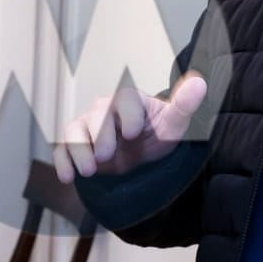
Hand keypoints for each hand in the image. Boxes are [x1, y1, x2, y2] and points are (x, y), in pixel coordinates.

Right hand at [52, 71, 206, 182]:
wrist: (144, 159)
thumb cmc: (158, 136)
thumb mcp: (174, 124)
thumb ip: (184, 105)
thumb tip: (200, 83)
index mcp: (129, 102)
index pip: (123, 100)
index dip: (126, 115)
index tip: (133, 134)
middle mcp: (104, 111)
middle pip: (95, 115)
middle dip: (99, 135)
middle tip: (106, 156)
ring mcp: (88, 129)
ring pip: (73, 130)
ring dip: (78, 149)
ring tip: (89, 171)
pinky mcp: (77, 148)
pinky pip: (62, 150)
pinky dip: (63, 163)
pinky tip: (68, 178)